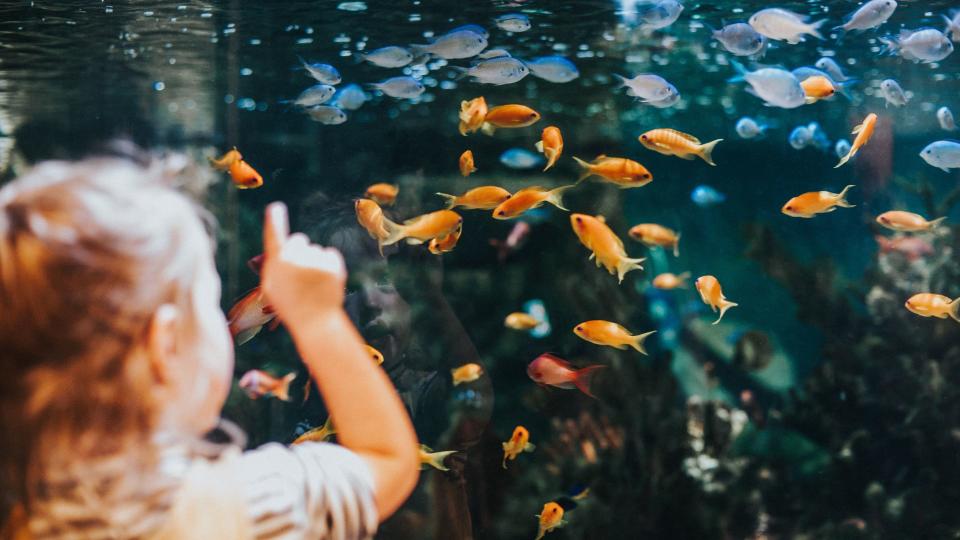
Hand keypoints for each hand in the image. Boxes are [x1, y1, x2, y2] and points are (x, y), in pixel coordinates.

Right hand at [261, 202, 346, 324]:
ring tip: (313, 283)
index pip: (274, 237)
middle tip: (300, 273)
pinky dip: (329, 264)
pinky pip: (330, 254)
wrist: (315, 321)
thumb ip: (274, 265)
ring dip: (315, 261)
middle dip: (299, 250)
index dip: (274, 221)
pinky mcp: (332, 265)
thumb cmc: (290, 304)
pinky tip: (325, 280)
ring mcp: (315, 261)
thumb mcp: (273, 286)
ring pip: (316, 250)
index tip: (275, 207)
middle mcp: (295, 259)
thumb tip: (280, 251)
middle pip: (299, 240)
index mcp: (277, 264)